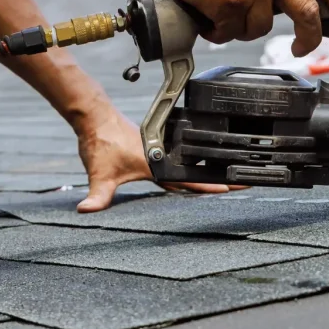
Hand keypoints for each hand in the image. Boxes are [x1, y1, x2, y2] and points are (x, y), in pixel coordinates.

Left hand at [74, 105, 238, 212]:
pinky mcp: (154, 145)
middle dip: (219, 178)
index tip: (234, 185)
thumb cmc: (100, 142)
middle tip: (242, 183)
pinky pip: (177, 159)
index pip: (190, 178)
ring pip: (189, 163)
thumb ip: (97, 196)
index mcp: (157, 164)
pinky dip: (190, 164)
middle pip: (197, 170)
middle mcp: (162, 155)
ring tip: (229, 177)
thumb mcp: (99, 175)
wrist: (96, 118)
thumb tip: (86, 211)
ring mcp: (159, 149)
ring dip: (207, 169)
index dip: (213, 184)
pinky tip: (196, 168)